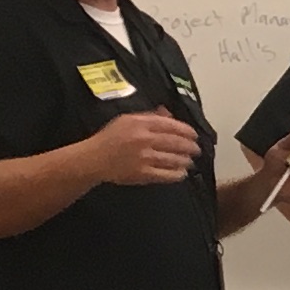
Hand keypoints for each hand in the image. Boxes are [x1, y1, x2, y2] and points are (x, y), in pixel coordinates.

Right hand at [89, 110, 203, 188]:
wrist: (93, 159)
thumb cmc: (110, 138)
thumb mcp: (127, 120)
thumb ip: (149, 117)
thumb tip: (169, 114)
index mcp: (140, 123)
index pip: (170, 125)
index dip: (186, 131)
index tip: (194, 135)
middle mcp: (143, 139)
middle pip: (175, 142)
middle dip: (190, 147)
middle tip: (196, 150)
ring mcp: (144, 157)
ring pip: (173, 159)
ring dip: (185, 161)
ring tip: (190, 161)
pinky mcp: (142, 173)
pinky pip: (166, 175)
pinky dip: (177, 174)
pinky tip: (181, 173)